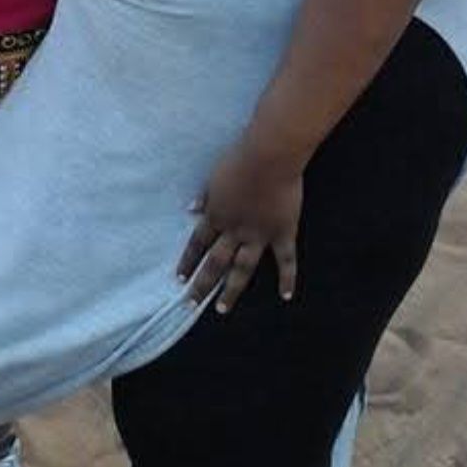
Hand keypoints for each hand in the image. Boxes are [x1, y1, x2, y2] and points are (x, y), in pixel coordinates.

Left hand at [178, 139, 303, 313]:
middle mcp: (234, 231)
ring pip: (242, 270)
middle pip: (215, 263)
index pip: (197, 243)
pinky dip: (286, 278)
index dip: (188, 260)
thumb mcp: (214, 176)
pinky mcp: (283, 233)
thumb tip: (190, 210)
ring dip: (231, 291)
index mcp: (216, 215)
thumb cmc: (239, 159)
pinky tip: (285, 296)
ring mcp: (259, 235)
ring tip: (222, 309)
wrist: (269, 157)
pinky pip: (285, 261)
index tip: (179, 278)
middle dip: (202, 284)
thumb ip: (204, 196)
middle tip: (190, 304)